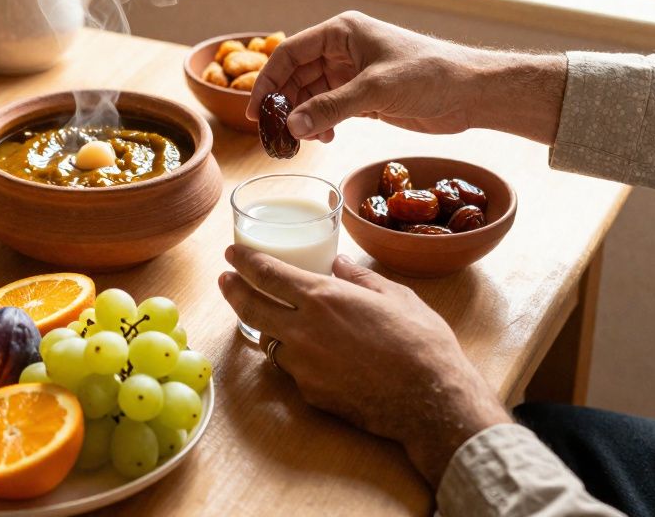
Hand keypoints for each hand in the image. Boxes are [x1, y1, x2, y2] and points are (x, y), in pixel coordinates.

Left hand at [218, 245, 510, 486]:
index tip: (231, 255)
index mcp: (322, 297)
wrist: (429, 399)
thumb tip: (339, 263)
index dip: (244, 262)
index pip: (267, 274)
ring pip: (269, 339)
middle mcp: (303, 330)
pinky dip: (295, 356)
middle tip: (225, 280)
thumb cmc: (419, 341)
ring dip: (267, 325)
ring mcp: (302, 365)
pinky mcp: (309, 392)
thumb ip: (358, 278)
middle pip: (250, 306)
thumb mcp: (394, 295)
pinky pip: (291, 368)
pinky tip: (313, 353)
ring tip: (273, 316)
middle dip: (233, 290)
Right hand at [245, 11, 566, 144]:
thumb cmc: (429, 75)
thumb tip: (291, 126)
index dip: (267, 80)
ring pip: (311, 95)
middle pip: (296, 75)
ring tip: (300, 140)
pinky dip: (321, 123)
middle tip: (275, 134)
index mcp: (342, 32)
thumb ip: (331, 107)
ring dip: (302, 117)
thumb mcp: (376, 90)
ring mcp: (354, 73)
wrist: (471, 92)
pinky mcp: (366, 96)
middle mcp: (343, 49)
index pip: (289, 53)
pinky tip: (324, 138)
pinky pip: (329, 109)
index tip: (256, 111)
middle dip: (284, 103)